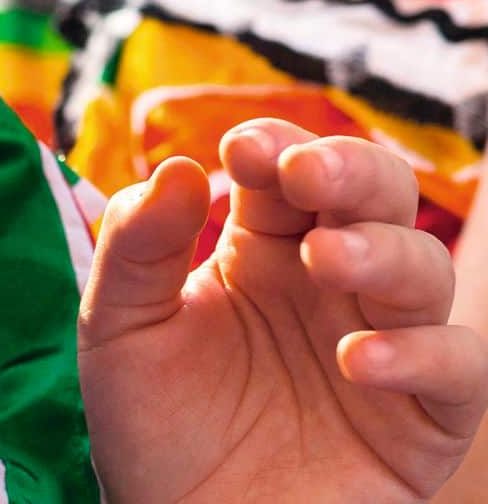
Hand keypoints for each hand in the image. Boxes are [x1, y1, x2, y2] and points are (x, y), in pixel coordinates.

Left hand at [80, 120, 487, 503]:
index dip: (276, 147)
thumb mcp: (118, 327)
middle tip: (305, 174)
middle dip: (350, 170)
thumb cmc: (152, 425)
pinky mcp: (421, 420)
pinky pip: (458, 368)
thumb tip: (181, 168)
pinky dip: (421, 354)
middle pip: (376, 195)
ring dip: (381, 250)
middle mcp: (330, 284)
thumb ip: (135, 246)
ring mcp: (383, 344)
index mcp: (261, 248)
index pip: (287, 169)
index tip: (244, 149)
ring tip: (324, 260)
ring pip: (423, 269)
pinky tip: (356, 361)